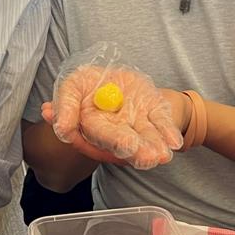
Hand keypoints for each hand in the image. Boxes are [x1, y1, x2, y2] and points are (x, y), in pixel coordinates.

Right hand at [45, 65, 182, 168]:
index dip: (112, 141)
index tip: (126, 148)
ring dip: (154, 146)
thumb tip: (61, 129)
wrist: (113, 76)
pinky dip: (168, 131)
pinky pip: (162, 122)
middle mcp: (117, 130)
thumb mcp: (72, 86)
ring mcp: (137, 122)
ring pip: (146, 137)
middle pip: (125, 141)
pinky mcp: (154, 111)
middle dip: (136, 149)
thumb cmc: (89, 83)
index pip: (100, 136)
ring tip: (161, 154)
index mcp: (94, 126)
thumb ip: (65, 105)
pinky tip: (173, 142)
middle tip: (147, 158)